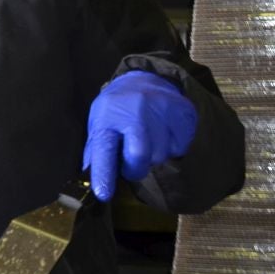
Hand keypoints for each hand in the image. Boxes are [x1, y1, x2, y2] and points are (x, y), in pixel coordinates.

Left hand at [83, 70, 197, 200]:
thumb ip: (96, 151)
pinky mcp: (182, 112)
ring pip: (161, 154)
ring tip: (148, 141)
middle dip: (135, 169)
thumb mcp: (100, 124)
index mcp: (108, 117)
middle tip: (133, 165)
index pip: (104, 149)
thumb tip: (92, 181)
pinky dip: (171, 147)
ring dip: (154, 156)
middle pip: (139, 156)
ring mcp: (161, 110)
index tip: (103, 194)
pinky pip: (180, 146)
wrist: (145, 80)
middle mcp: (134, 111)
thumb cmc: (117, 109)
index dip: (104, 174)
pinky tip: (163, 134)